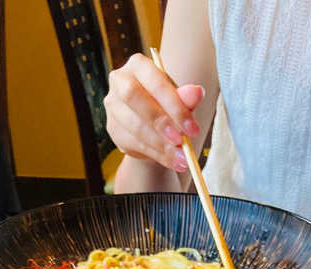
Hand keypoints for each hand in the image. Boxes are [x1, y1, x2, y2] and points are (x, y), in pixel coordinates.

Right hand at [104, 53, 204, 172]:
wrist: (154, 126)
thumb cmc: (167, 105)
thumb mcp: (179, 100)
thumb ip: (186, 98)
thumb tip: (197, 92)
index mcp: (138, 65)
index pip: (154, 81)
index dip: (174, 105)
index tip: (192, 128)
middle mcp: (120, 80)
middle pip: (133, 96)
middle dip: (160, 121)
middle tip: (181, 141)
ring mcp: (113, 106)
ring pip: (133, 125)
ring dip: (160, 145)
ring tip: (182, 157)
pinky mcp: (113, 129)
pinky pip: (133, 144)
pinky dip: (156, 155)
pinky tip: (172, 161)